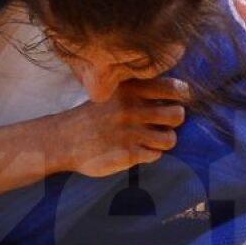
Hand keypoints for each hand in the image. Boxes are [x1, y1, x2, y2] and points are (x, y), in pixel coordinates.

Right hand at [46, 78, 188, 178]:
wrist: (64, 140)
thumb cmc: (93, 114)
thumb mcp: (112, 92)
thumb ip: (139, 89)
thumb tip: (174, 93)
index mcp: (131, 89)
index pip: (174, 88)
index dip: (180, 96)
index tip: (173, 100)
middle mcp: (133, 109)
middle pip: (178, 115)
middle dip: (174, 121)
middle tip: (163, 123)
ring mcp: (130, 133)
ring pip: (170, 139)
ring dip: (164, 140)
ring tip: (152, 140)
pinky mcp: (127, 154)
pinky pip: (156, 155)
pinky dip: (151, 154)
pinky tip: (139, 150)